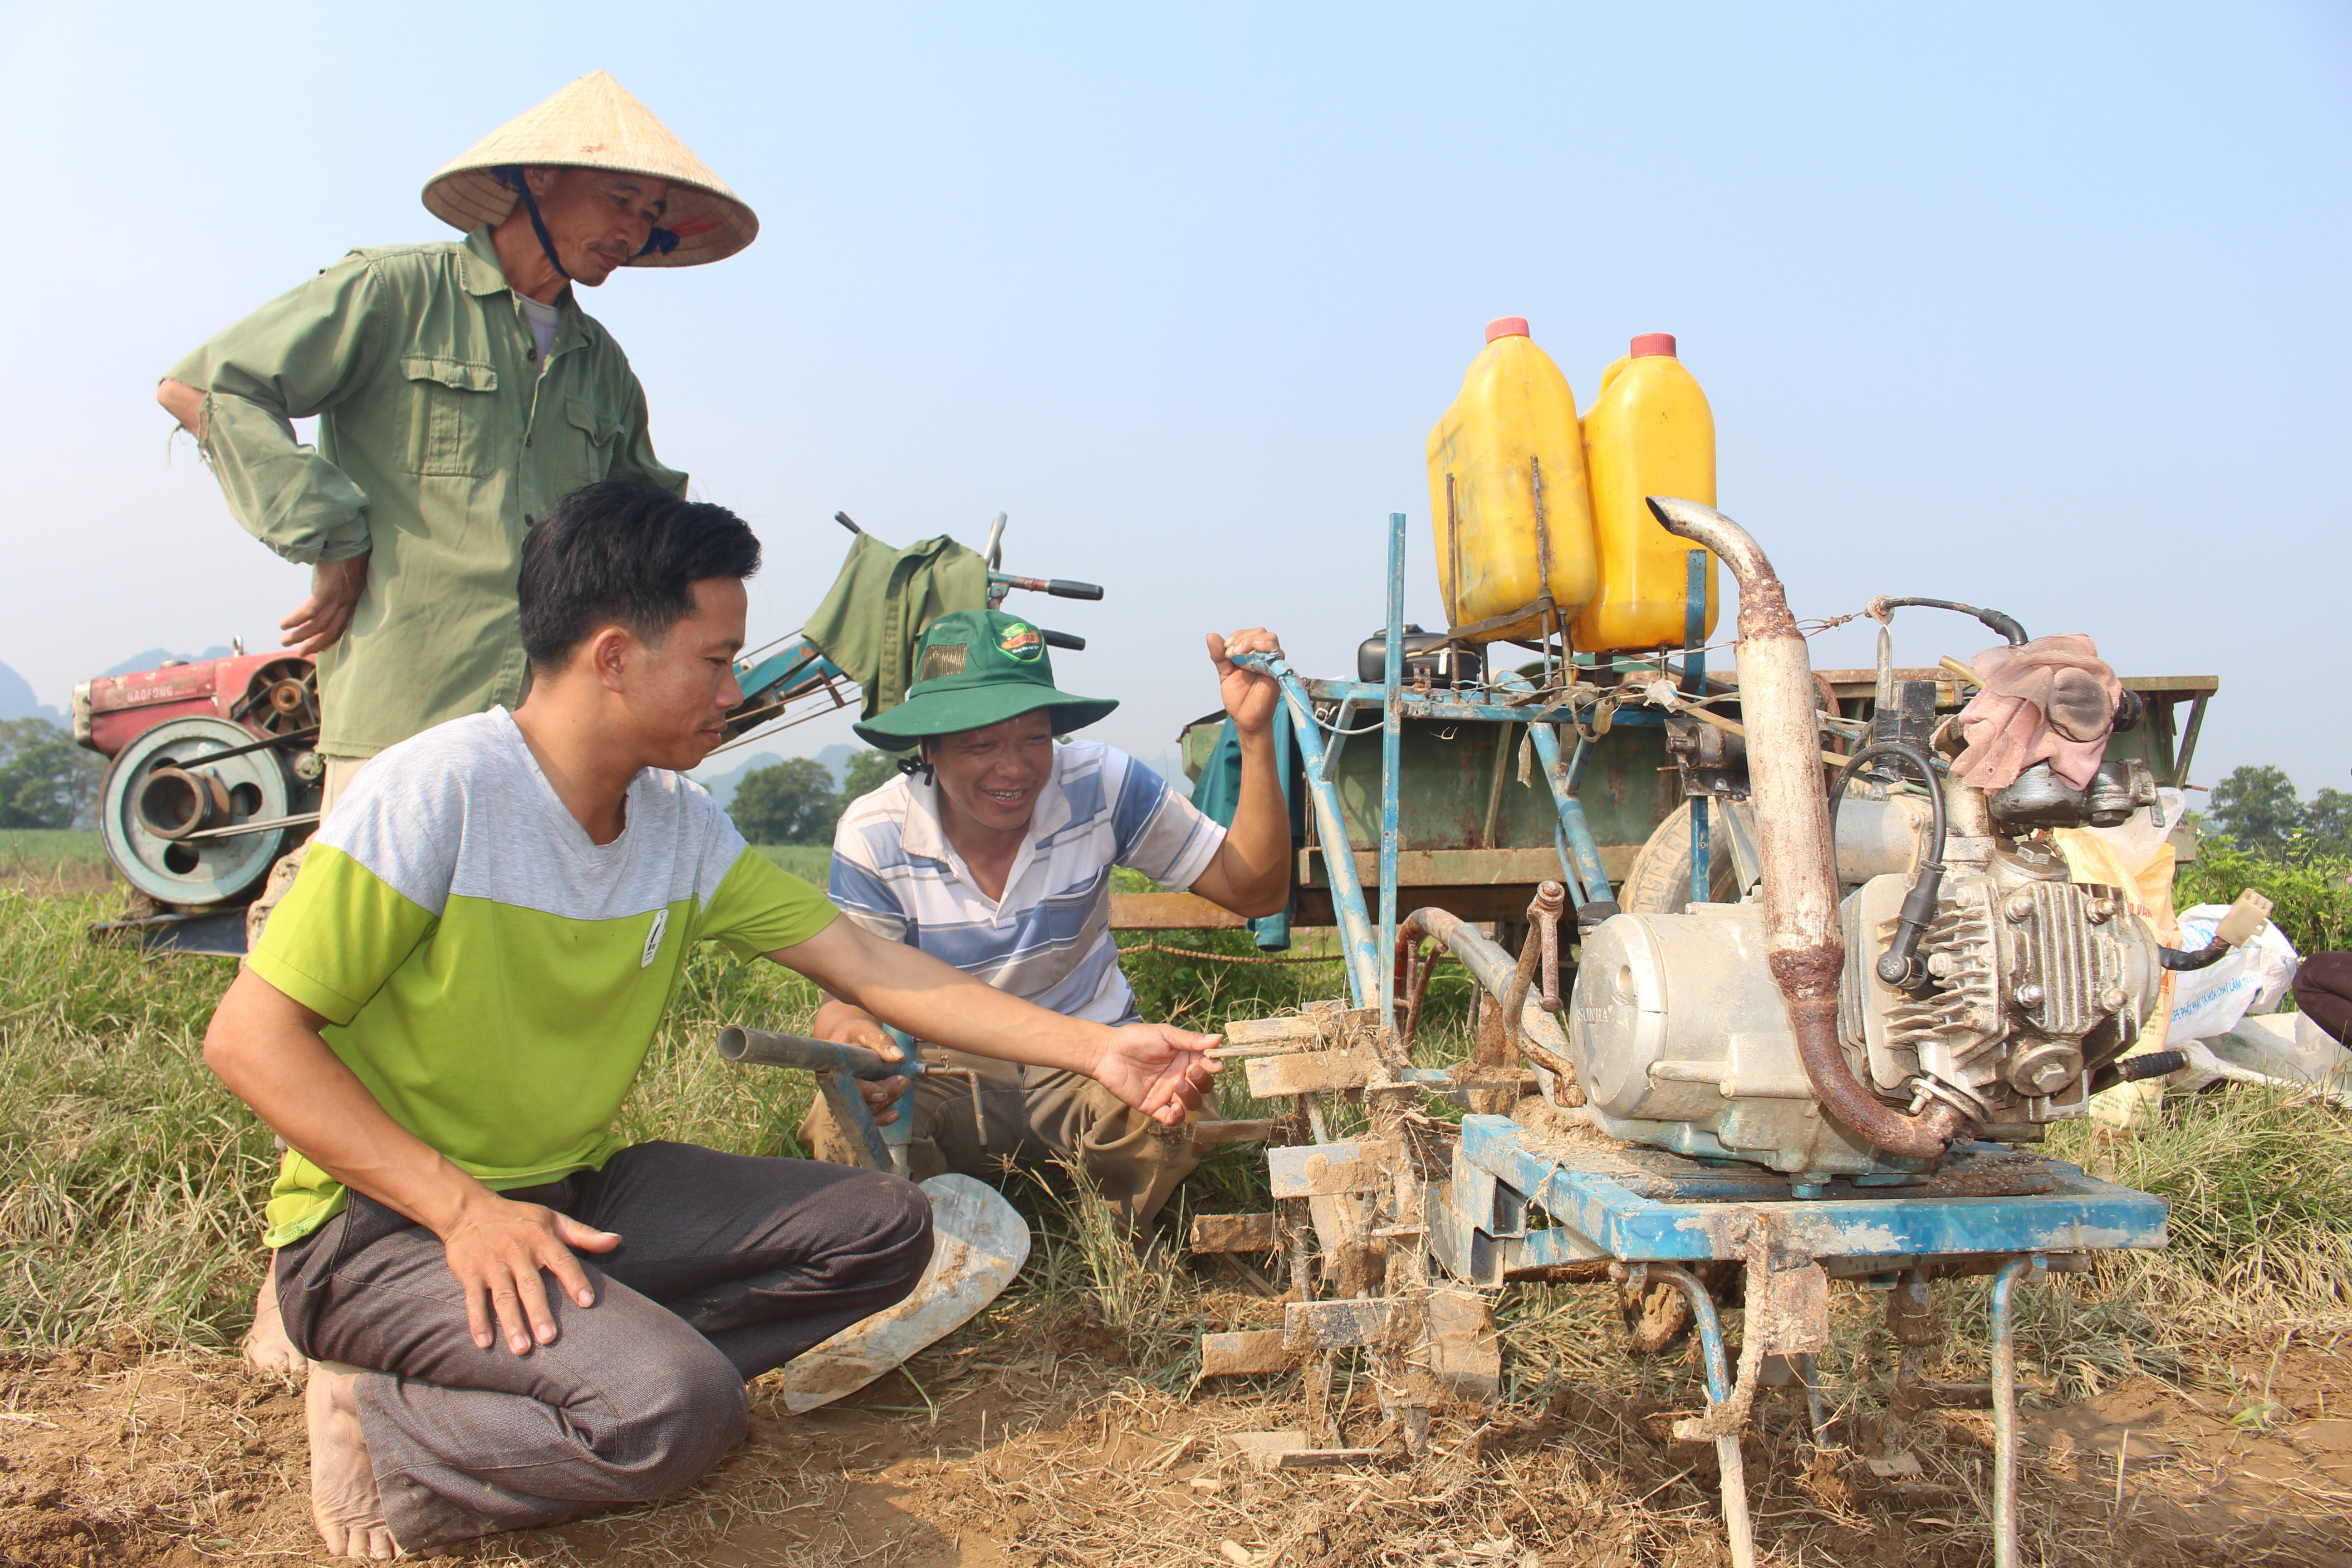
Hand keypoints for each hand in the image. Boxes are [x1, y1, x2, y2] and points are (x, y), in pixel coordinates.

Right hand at [281, 551, 370, 656]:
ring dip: (300, 635)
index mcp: (355, 596)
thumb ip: (335, 580)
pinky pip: (311, 612)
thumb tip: (321, 585)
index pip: (343, 625)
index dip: (330, 638)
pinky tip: (284, 624)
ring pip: (320, 625)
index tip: (318, 647)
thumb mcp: (344, 568)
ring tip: (284, 641)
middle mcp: (350, 599)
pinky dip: (296, 620)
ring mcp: (341, 595)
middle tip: (299, 652)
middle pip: (332, 630)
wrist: (348, 532)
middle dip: (314, 644)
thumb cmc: (345, 546)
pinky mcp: (330, 589)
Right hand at [438, 1187, 619, 1354]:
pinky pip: (474, 1299)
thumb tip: (617, 1241)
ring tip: (521, 1349)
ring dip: (512, 1323)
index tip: (587, 1302)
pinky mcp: (470, 1273)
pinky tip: (485, 1343)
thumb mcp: (553, 1219)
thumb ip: (585, 1234)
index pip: (563, 1261)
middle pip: (530, 1285)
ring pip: (503, 1296)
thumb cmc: (519, 1218)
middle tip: (550, 1338)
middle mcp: (517, 1251)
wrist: (469, 1210)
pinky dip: (478, 1321)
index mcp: (541, 1238)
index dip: (575, 1281)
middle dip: (540, 1312)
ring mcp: (492, 1263)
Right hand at [817, 1008, 909, 1123]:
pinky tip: (895, 1114)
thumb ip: (882, 1042)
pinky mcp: (857, 1101)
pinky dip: (881, 1118)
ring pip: (866, 1109)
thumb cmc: (855, 1033)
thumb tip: (899, 1058)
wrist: (847, 1038)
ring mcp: (847, 1095)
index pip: (849, 1085)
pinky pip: (867, 1116)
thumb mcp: (867, 1030)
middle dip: (885, 1094)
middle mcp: (837, 1085)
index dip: (866, 1091)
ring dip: (888, 1102)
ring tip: (903, 1085)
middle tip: (903, 1082)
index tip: (882, 1094)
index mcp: (835, 1067)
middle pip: (861, 1100)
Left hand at [1088, 1023, 1222, 1123]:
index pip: (1208, 1066)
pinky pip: (1171, 1118)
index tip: (1214, 1065)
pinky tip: (1176, 1107)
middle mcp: (1180, 1077)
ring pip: (1191, 1103)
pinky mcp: (1153, 1106)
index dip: (1213, 1067)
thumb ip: (1190, 1040)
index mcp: (1185, 1059)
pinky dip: (1177, 1117)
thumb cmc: (1136, 1038)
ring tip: (1178, 1084)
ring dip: (1191, 1096)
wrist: (1108, 1052)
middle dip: (1202, 1081)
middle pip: (1203, 1087)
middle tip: (1191, 1071)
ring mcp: (1167, 1093)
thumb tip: (1219, 1039)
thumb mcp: (1165, 1035)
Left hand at [1207, 628, 1282, 736]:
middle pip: (1260, 632)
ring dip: (1251, 641)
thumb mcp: (1225, 673)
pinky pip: (1278, 653)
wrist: (1245, 719)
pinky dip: (1266, 647)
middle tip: (1231, 653)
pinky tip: (1254, 652)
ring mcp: (1272, 663)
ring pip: (1270, 638)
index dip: (1236, 637)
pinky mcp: (1278, 671)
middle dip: (1243, 638)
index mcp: (1251, 654)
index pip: (1248, 633)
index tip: (1225, 650)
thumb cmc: (1239, 698)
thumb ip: (1219, 655)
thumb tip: (1211, 636)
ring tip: (1239, 654)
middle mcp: (1263, 656)